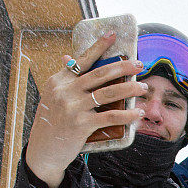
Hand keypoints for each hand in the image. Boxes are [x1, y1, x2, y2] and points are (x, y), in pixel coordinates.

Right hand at [26, 32, 146, 187]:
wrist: (43, 152)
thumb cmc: (52, 123)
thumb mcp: (52, 97)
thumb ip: (65, 80)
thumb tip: (68, 58)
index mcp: (59, 81)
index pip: (82, 60)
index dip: (98, 46)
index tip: (112, 34)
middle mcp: (65, 91)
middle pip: (100, 74)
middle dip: (123, 67)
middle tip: (140, 64)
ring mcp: (73, 107)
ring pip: (108, 93)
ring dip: (130, 89)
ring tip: (143, 87)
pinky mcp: (81, 124)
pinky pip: (110, 116)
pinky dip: (127, 114)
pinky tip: (138, 113)